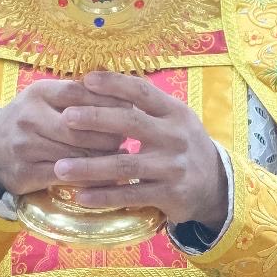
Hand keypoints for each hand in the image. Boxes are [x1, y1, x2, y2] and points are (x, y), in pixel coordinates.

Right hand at [0, 78, 126, 197]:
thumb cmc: (28, 122)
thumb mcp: (45, 100)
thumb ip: (77, 96)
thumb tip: (123, 95)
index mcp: (38, 93)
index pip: (79, 93)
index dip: (107, 101)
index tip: (129, 109)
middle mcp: (30, 117)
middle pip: (81, 127)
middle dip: (109, 134)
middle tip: (126, 137)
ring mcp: (27, 146)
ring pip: (77, 154)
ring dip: (103, 158)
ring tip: (119, 157)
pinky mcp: (27, 172)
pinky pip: (67, 176)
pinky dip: (90, 178)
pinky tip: (105, 178)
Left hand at [49, 71, 228, 230]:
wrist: (216, 185)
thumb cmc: (183, 147)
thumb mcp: (174, 120)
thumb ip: (145, 106)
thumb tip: (100, 83)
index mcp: (175, 113)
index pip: (142, 91)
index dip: (114, 84)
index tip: (86, 80)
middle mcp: (175, 137)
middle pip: (131, 123)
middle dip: (95, 119)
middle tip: (65, 118)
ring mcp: (173, 167)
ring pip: (125, 165)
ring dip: (89, 167)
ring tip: (60, 167)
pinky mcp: (170, 194)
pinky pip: (131, 195)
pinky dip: (105, 196)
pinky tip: (82, 196)